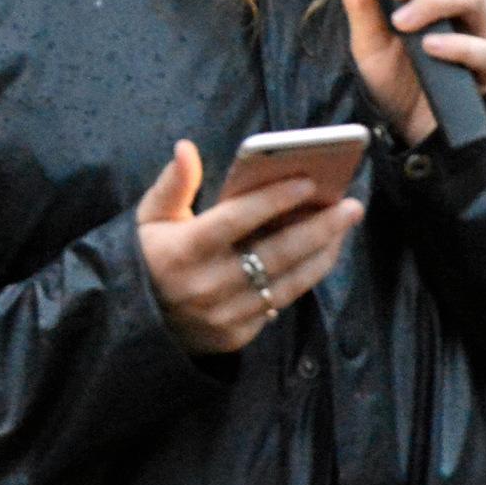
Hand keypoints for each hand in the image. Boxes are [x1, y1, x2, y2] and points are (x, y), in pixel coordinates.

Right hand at [136, 139, 364, 355]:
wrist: (134, 324)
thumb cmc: (147, 258)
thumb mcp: (148, 219)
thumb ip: (172, 185)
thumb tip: (187, 148)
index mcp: (183, 250)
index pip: (235, 219)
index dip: (272, 199)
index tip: (307, 181)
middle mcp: (207, 285)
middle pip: (275, 253)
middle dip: (318, 227)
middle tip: (351, 205)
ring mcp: (224, 315)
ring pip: (286, 281)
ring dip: (321, 253)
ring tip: (344, 227)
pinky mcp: (235, 336)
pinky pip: (279, 303)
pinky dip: (303, 278)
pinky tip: (320, 255)